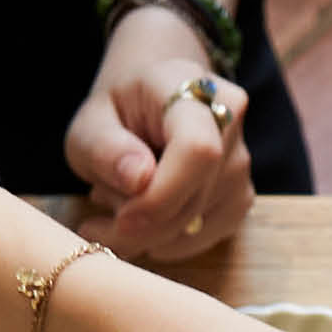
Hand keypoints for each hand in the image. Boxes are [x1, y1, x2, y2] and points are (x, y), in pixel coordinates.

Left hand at [65, 8, 254, 259]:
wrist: (155, 93)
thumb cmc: (120, 107)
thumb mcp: (91, 120)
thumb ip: (105, 148)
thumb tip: (139, 181)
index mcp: (191, 90)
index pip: (197, 150)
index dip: (162, 195)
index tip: (121, 219)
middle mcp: (230, 123)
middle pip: (196, 197)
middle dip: (143, 226)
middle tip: (95, 226)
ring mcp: (241, 163)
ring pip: (198, 222)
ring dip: (148, 234)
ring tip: (116, 205)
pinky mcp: (241, 196)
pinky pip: (206, 235)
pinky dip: (168, 241)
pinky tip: (143, 217)